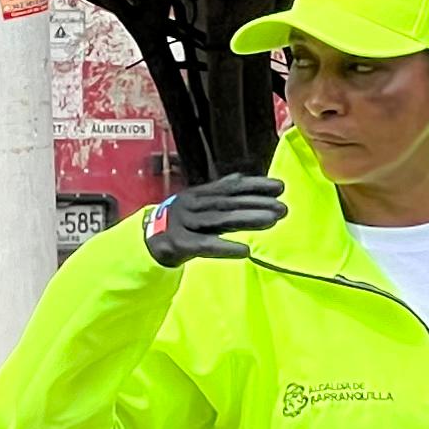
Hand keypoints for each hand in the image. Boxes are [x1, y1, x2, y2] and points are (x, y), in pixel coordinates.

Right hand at [143, 174, 286, 267]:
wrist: (145, 242)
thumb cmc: (178, 223)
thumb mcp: (196, 204)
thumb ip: (217, 192)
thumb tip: (240, 178)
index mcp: (199, 194)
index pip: (230, 187)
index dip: (255, 186)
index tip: (280, 187)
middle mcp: (192, 205)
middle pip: (228, 203)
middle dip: (257, 203)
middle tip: (283, 207)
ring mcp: (185, 223)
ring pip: (220, 220)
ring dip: (247, 219)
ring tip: (272, 220)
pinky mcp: (179, 244)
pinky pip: (204, 245)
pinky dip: (225, 248)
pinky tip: (245, 251)